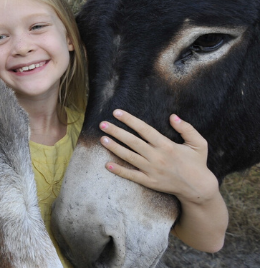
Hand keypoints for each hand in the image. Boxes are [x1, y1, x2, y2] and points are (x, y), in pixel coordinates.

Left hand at [99, 110, 219, 204]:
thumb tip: (173, 116)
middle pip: (132, 142)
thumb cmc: (197, 163)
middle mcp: (157, 157)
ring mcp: (152, 170)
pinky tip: (107, 165)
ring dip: (114, 148)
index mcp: (166, 145)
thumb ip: (187, 128)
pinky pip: (132, 175)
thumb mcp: (199, 143)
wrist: (198, 188)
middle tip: (102, 124)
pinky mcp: (149, 182)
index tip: (116, 112)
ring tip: (102, 139)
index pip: (144, 129)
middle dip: (116, 132)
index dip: (129, 120)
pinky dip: (119, 171)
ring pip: (129, 157)